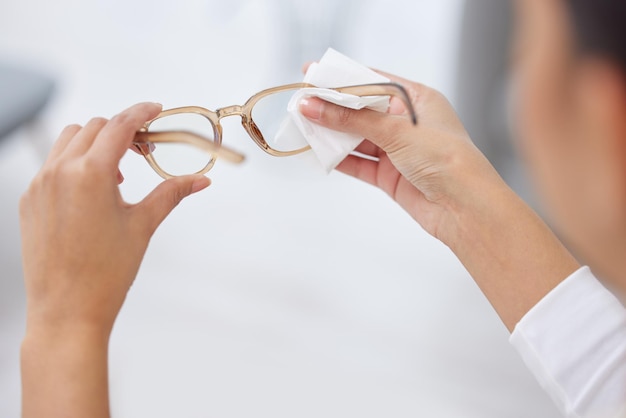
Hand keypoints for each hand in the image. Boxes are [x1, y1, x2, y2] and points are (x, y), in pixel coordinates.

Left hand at [19, 102, 210, 417]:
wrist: (67, 311)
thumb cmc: (106, 272)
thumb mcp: (143, 225)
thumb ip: (171, 193)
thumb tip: (201, 180)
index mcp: (90, 174)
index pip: (119, 126)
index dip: (141, 112)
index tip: (155, 110)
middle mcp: (59, 172)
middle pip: (94, 128)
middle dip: (122, 131)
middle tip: (145, 150)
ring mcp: (39, 185)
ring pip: (69, 141)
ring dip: (96, 144)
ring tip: (118, 174)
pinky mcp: (29, 200)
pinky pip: (52, 164)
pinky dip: (74, 163)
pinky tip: (93, 192)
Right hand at [299, 71, 577, 329]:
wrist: (465, 208)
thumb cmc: (447, 160)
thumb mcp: (397, 131)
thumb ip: (352, 119)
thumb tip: (315, 105)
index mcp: (417, 99)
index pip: (372, 81)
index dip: (341, 78)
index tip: (312, 74)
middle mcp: (407, 123)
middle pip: (361, 110)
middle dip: (332, 108)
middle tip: (302, 103)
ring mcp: (397, 150)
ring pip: (356, 137)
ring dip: (332, 134)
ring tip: (304, 127)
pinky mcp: (390, 175)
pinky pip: (358, 162)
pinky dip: (339, 158)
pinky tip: (319, 153)